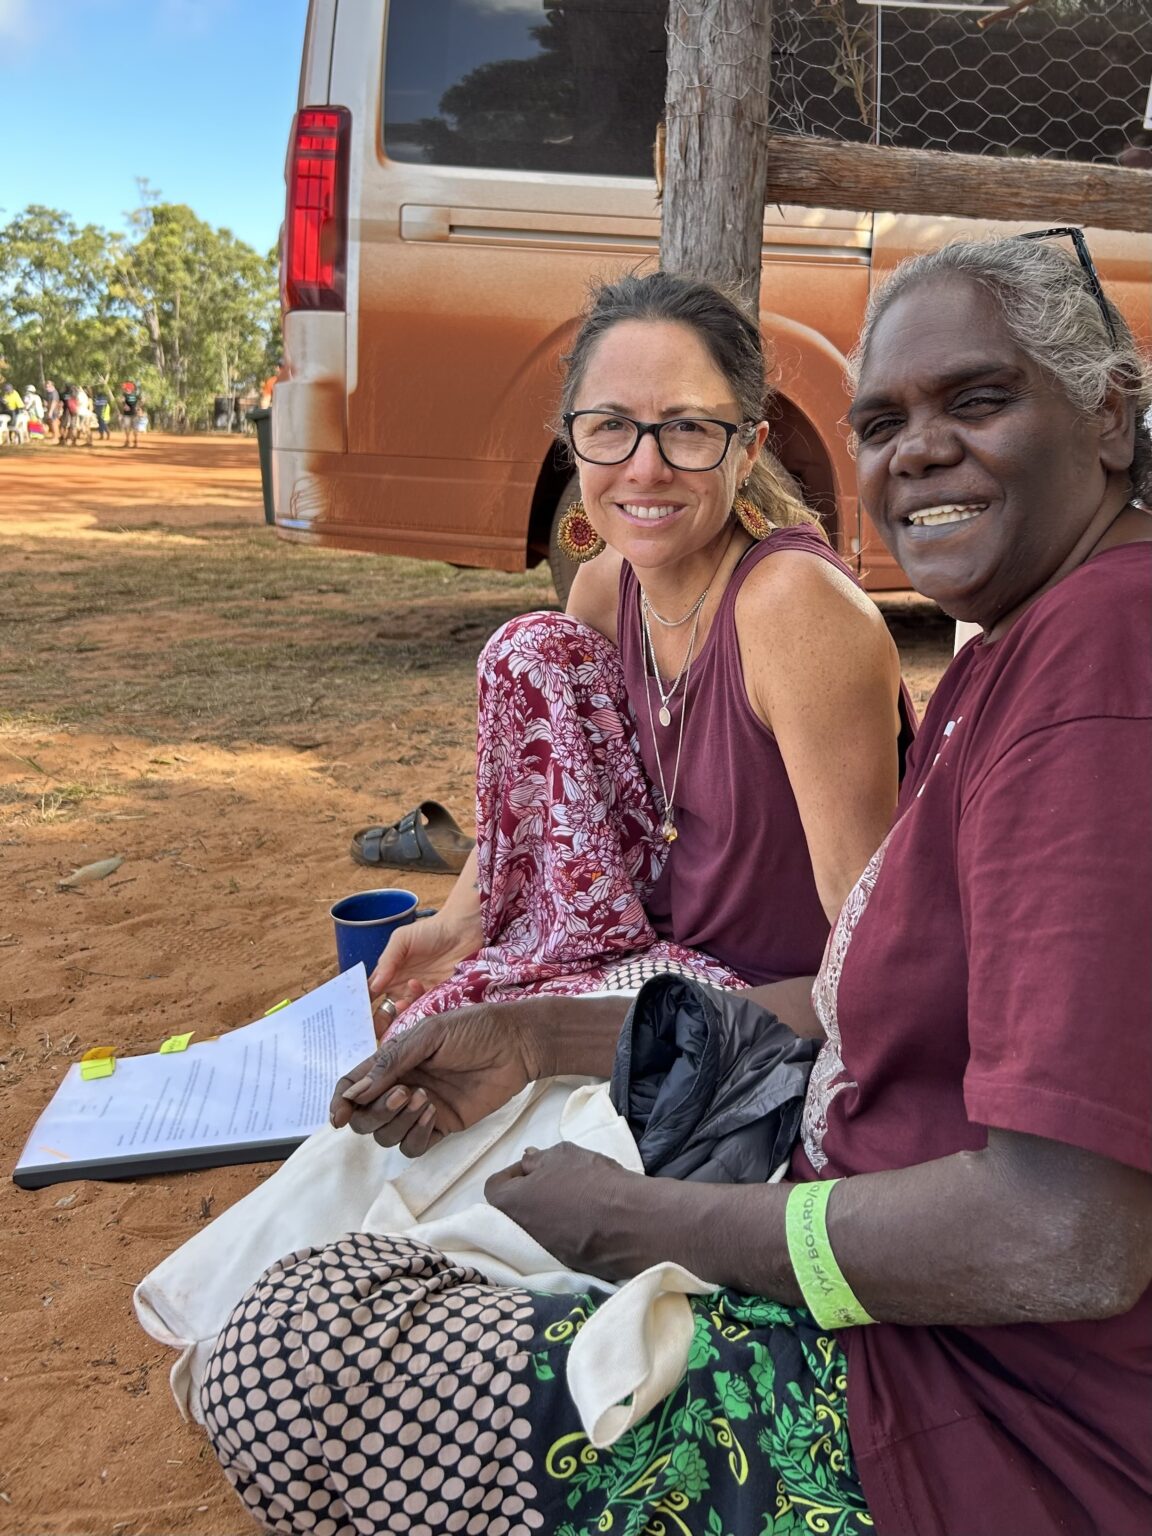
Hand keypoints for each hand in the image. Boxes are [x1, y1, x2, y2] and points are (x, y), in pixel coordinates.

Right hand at [329, 1003, 548, 1155]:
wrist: (517, 1045)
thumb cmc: (475, 1029)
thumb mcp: (429, 1035)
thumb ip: (392, 1062)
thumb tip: (356, 1092)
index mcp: (393, 1062)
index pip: (354, 1086)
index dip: (341, 1101)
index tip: (339, 1116)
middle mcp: (401, 1086)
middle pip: (365, 1117)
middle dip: (374, 1112)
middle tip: (402, 1093)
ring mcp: (420, 1109)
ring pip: (386, 1135)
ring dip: (397, 1122)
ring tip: (424, 1099)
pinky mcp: (442, 1126)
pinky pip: (413, 1146)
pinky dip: (416, 1135)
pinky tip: (432, 1116)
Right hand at [368, 911, 479, 1018]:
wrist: (463, 932)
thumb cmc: (431, 931)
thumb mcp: (402, 940)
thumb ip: (387, 961)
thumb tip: (373, 986)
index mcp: (389, 975)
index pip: (370, 995)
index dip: (360, 1005)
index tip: (354, 1014)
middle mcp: (402, 989)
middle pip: (384, 1013)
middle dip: (376, 1022)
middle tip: (371, 1027)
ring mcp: (420, 996)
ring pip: (403, 1016)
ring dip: (398, 1014)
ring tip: (399, 1003)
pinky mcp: (438, 1000)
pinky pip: (424, 1012)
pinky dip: (416, 1004)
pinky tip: (417, 986)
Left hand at [485, 1144, 646, 1281]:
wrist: (630, 1222)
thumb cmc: (591, 1182)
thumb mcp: (563, 1155)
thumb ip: (538, 1158)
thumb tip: (527, 1160)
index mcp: (510, 1203)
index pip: (495, 1186)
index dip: (513, 1172)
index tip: (535, 1166)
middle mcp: (518, 1233)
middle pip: (514, 1209)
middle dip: (529, 1194)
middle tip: (553, 1181)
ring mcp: (541, 1252)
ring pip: (535, 1227)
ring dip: (547, 1212)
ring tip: (573, 1197)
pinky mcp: (564, 1265)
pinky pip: (555, 1242)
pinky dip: (564, 1229)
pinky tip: (585, 1217)